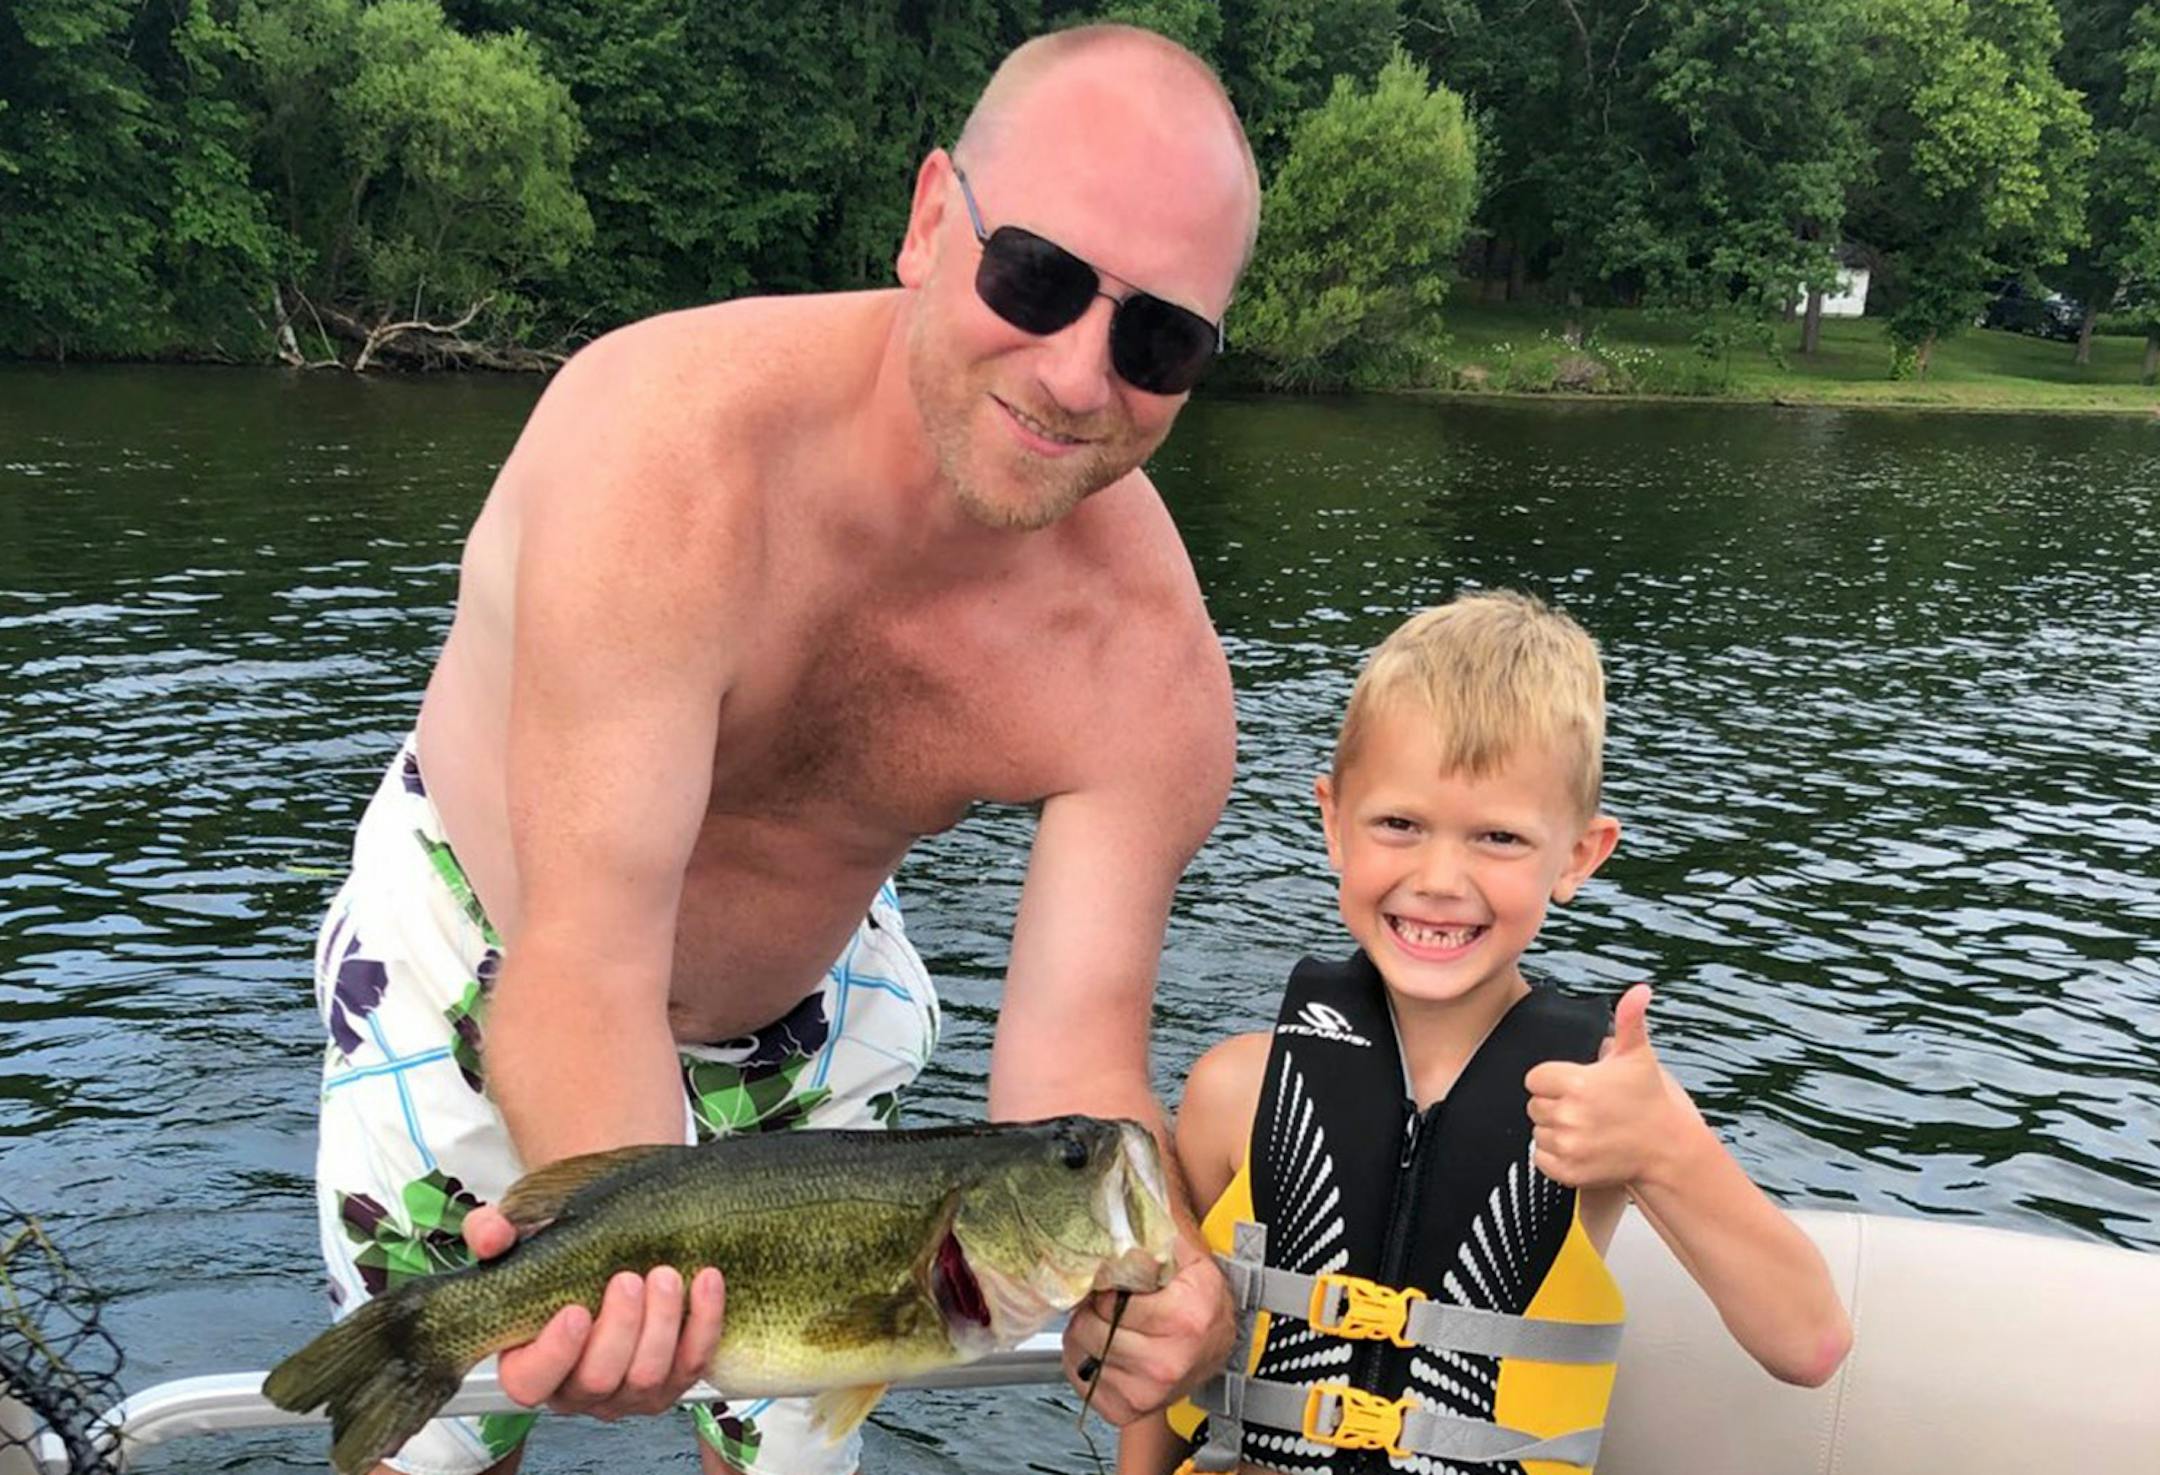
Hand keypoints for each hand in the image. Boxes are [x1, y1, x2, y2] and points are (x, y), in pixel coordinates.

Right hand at [462, 1203, 726, 1418]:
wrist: (612, 1241)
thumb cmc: (559, 1249)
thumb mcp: (518, 1238)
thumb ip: (491, 1233)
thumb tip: (489, 1236)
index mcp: (530, 1365)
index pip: (532, 1382)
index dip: (554, 1353)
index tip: (575, 1310)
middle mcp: (580, 1389)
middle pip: (599, 1380)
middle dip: (619, 1329)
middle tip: (628, 1278)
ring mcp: (630, 1390)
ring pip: (648, 1377)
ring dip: (662, 1324)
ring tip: (666, 1275)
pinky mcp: (676, 1376)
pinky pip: (695, 1361)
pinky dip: (705, 1321)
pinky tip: (706, 1279)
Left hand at [1062, 1236, 1233, 1425]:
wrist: (1220, 1342)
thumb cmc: (1201, 1299)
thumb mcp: (1187, 1257)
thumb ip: (1153, 1236)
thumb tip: (1115, 1213)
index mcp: (1185, 1319)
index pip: (1112, 1303)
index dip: (1105, 1289)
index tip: (1114, 1287)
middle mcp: (1168, 1362)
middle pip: (1093, 1331)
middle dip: (1090, 1311)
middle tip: (1105, 1303)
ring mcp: (1149, 1392)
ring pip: (1084, 1356)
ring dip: (1085, 1336)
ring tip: (1106, 1325)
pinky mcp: (1131, 1410)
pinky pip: (1085, 1385)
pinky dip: (1086, 1365)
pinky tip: (1106, 1351)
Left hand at [1523, 984, 1702, 1189]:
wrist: (1667, 1149)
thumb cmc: (1650, 1099)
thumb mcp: (1638, 1056)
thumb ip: (1630, 1020)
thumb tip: (1640, 989)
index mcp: (1577, 1083)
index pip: (1535, 1078)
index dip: (1554, 1080)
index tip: (1577, 1085)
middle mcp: (1569, 1115)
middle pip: (1535, 1105)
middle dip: (1555, 1104)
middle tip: (1586, 1107)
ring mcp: (1569, 1145)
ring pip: (1538, 1131)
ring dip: (1556, 1129)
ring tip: (1587, 1127)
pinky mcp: (1568, 1171)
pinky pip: (1540, 1158)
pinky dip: (1555, 1155)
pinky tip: (1581, 1147)